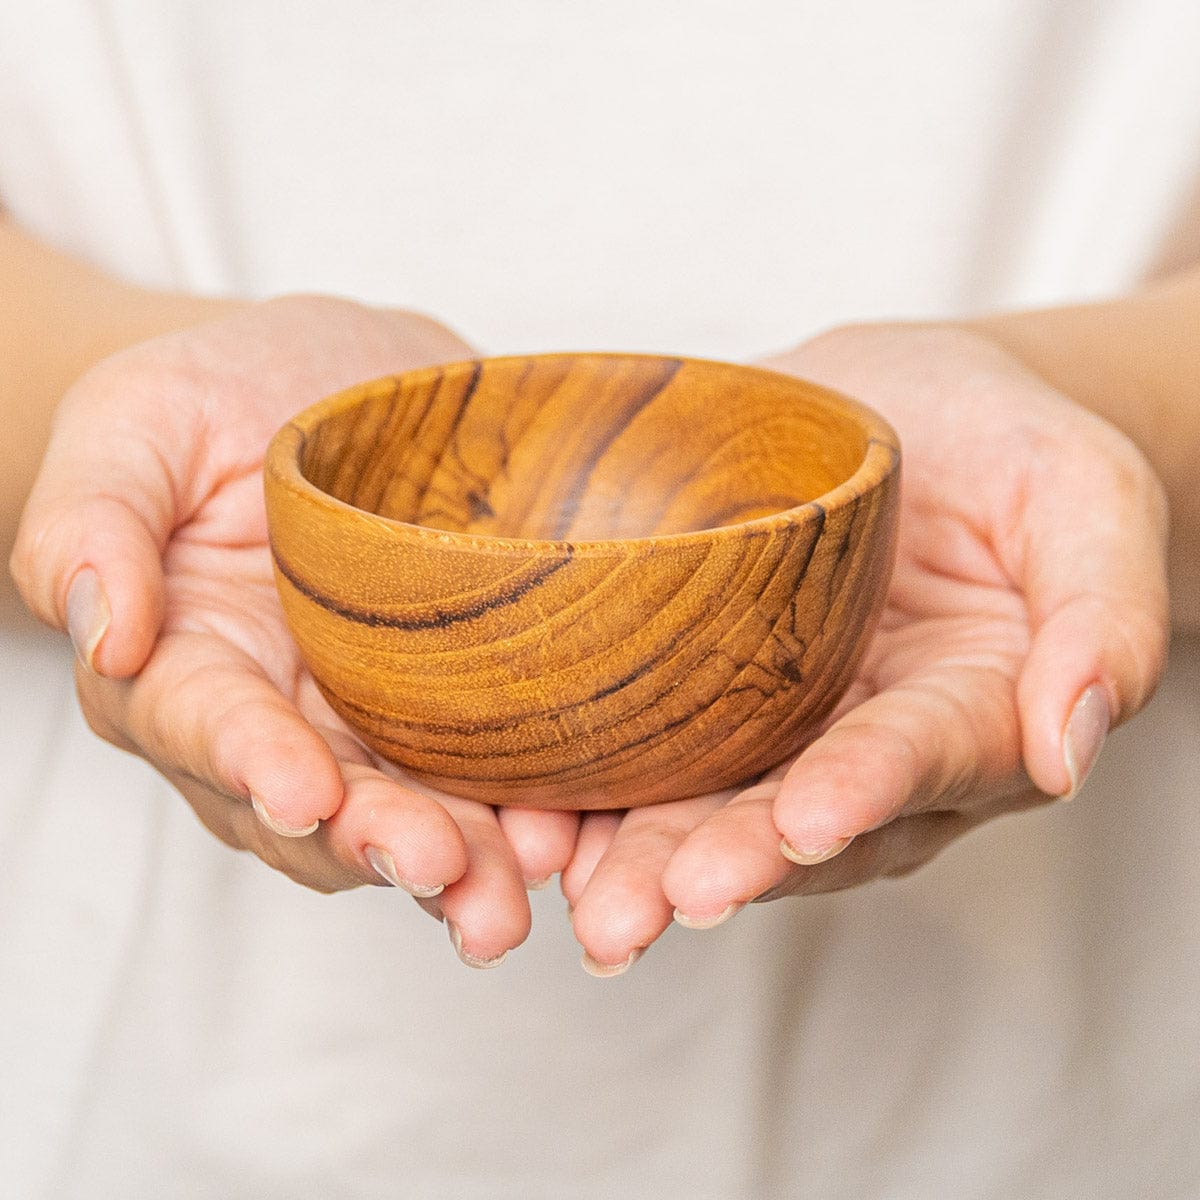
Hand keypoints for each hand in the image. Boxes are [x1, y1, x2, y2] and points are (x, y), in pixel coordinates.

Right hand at [10, 296, 577, 963]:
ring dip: (460, 863)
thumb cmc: (220, 396)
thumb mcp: (137, 420)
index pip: (206, 726)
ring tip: (511, 890)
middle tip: (438, 868)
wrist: (342, 381)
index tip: (303, 789)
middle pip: (316, 808)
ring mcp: (369, 725)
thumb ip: (92, 521)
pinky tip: (569, 835)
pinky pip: (485, 778)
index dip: (252, 763)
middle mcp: (275, 718)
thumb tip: (101, 635)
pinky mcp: (449, 712)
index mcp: (183, 661)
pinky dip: (524, 814)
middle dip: (374, 842)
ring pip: (405, 815)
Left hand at [560, 323, 1169, 972]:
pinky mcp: (711, 692)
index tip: (804, 818)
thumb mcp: (1090, 497)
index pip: (920, 759)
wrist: (914, 413)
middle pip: (796, 821)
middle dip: (720, 862)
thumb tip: (1073, 741)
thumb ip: (1104, 617)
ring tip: (575, 889)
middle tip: (642, 906)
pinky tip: (531, 818)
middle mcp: (870, 747)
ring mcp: (784, 729)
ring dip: (640, 856)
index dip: (864, 790)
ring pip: (712, 808)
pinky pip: (653, 752)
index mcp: (976, 711)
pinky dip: (592, 790)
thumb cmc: (1015, 447)